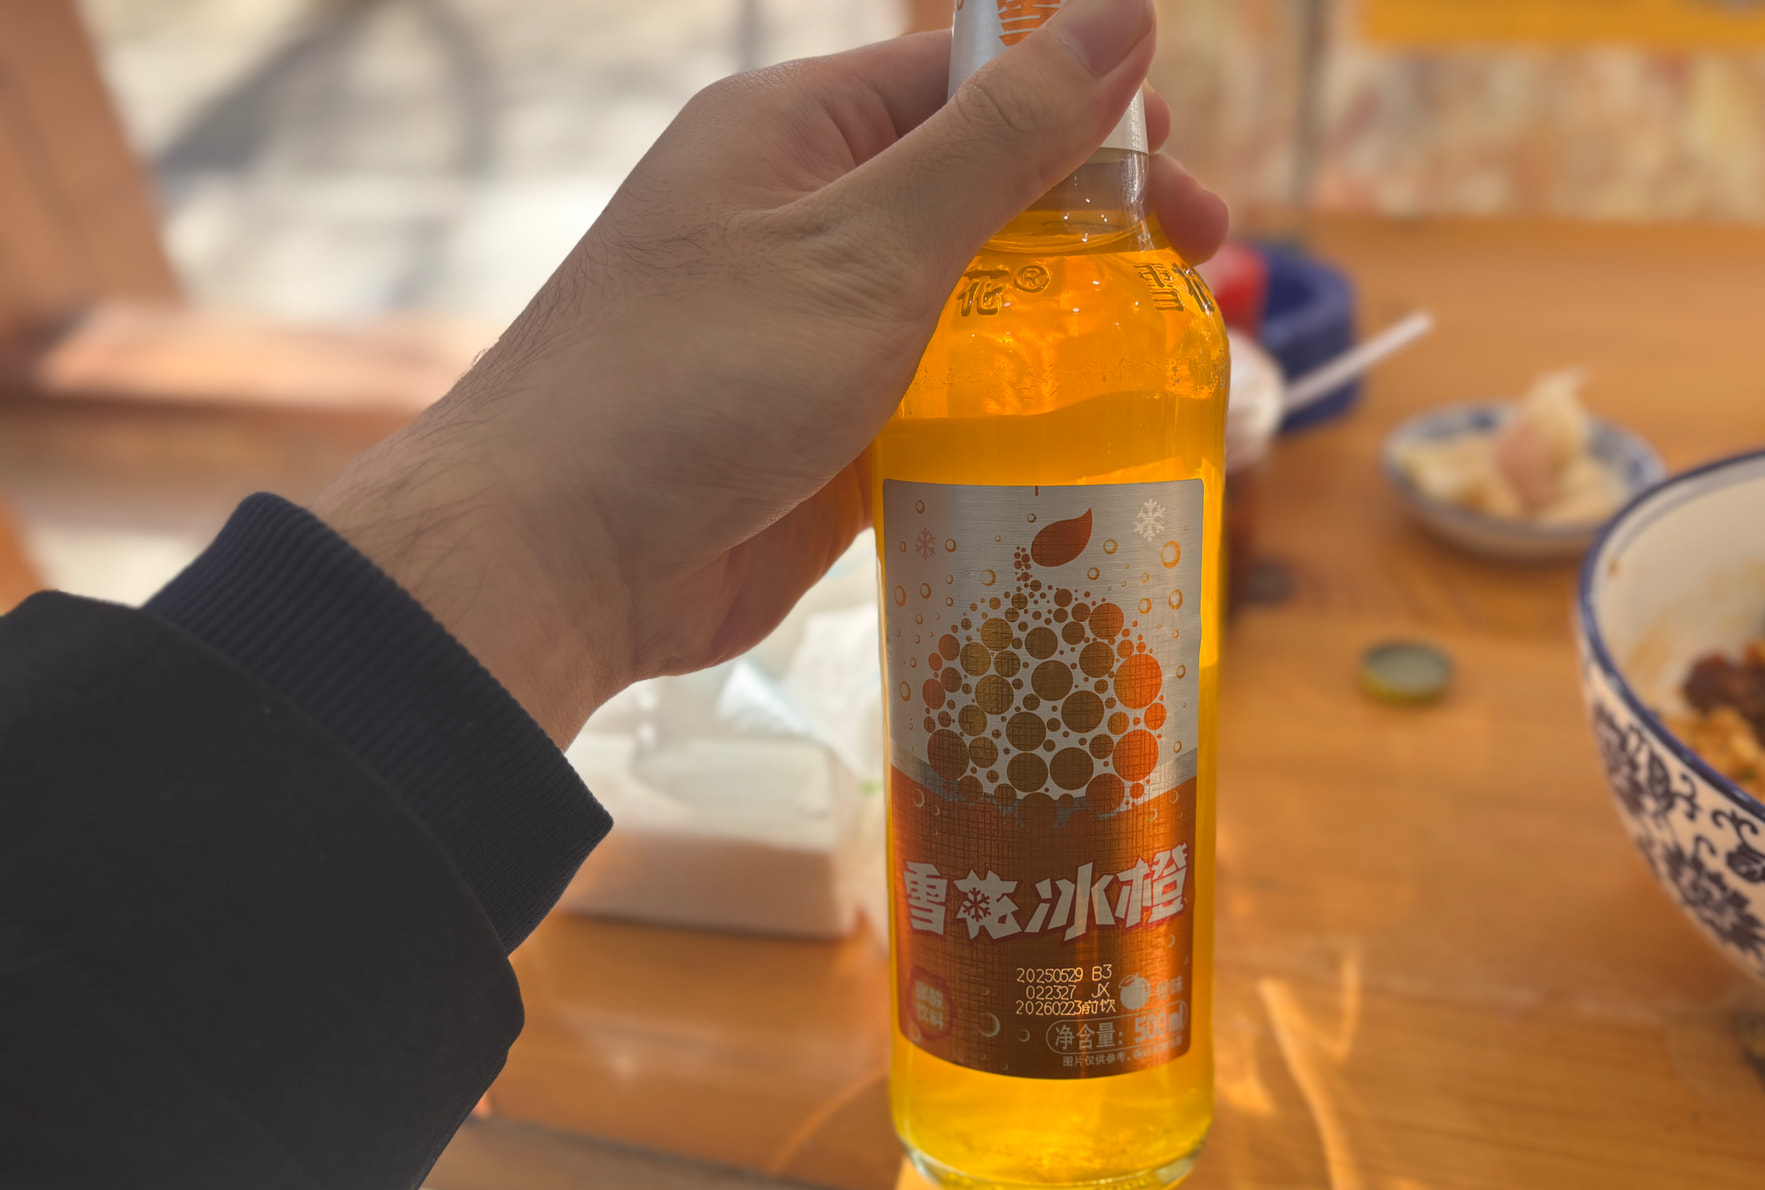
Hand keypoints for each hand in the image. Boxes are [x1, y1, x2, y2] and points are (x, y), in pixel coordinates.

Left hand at [313, 0, 1227, 744]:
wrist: (558, 559)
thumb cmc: (696, 379)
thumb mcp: (867, 243)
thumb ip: (998, 141)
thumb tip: (1122, 19)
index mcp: (796, 136)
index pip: (965, 85)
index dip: (1086, 114)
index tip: (1184, 171)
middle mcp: (803, 225)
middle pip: (981, 198)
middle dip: (1094, 229)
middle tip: (1205, 273)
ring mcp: (812, 338)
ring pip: (968, 311)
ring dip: (1063, 330)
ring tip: (1169, 361)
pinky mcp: (823, 438)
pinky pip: (938, 406)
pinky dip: (1009, 417)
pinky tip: (1088, 443)